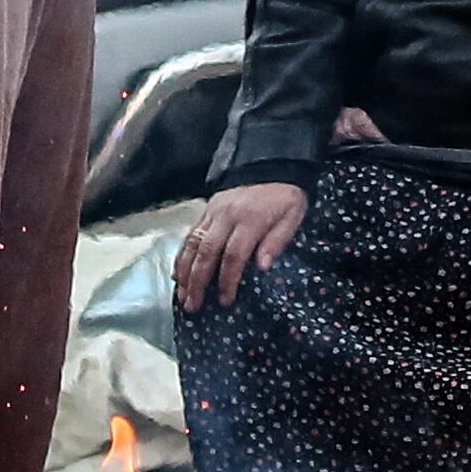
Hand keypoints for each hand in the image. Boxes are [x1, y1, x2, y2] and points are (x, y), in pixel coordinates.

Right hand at [173, 181, 308, 309]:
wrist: (272, 165)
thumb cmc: (285, 196)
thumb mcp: (292, 216)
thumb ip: (277, 241)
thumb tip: (262, 267)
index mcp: (250, 219)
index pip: (233, 255)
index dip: (227, 280)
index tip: (225, 300)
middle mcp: (226, 216)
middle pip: (206, 252)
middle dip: (197, 282)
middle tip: (193, 306)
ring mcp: (213, 212)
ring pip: (192, 244)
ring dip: (185, 272)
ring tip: (182, 296)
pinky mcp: (206, 210)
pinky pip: (189, 234)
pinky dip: (181, 256)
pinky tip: (178, 274)